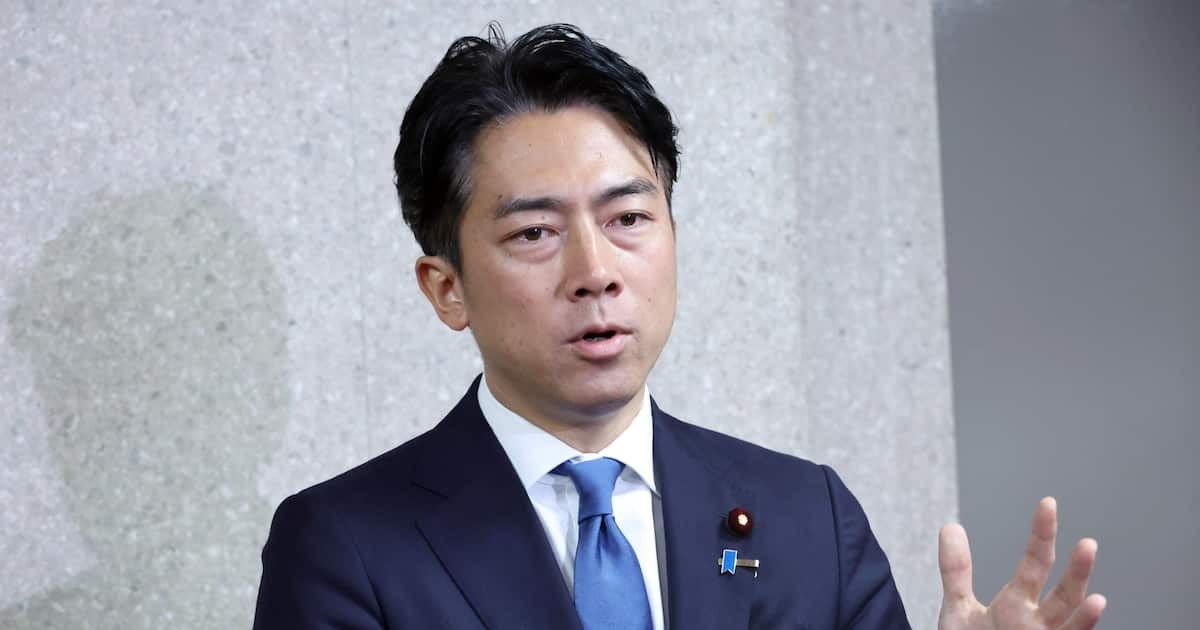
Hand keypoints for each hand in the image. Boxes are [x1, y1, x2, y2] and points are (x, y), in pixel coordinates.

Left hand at [938, 497, 1106, 628]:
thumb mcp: (958, 609)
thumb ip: (957, 570)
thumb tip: (950, 526)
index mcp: (1017, 603)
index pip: (1035, 562)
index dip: (1042, 533)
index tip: (1048, 503)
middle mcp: (1037, 622)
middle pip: (1060, 592)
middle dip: (1075, 570)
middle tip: (1087, 542)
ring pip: (1069, 620)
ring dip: (1083, 604)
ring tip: (1094, 590)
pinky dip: (1082, 626)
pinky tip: (1095, 605)